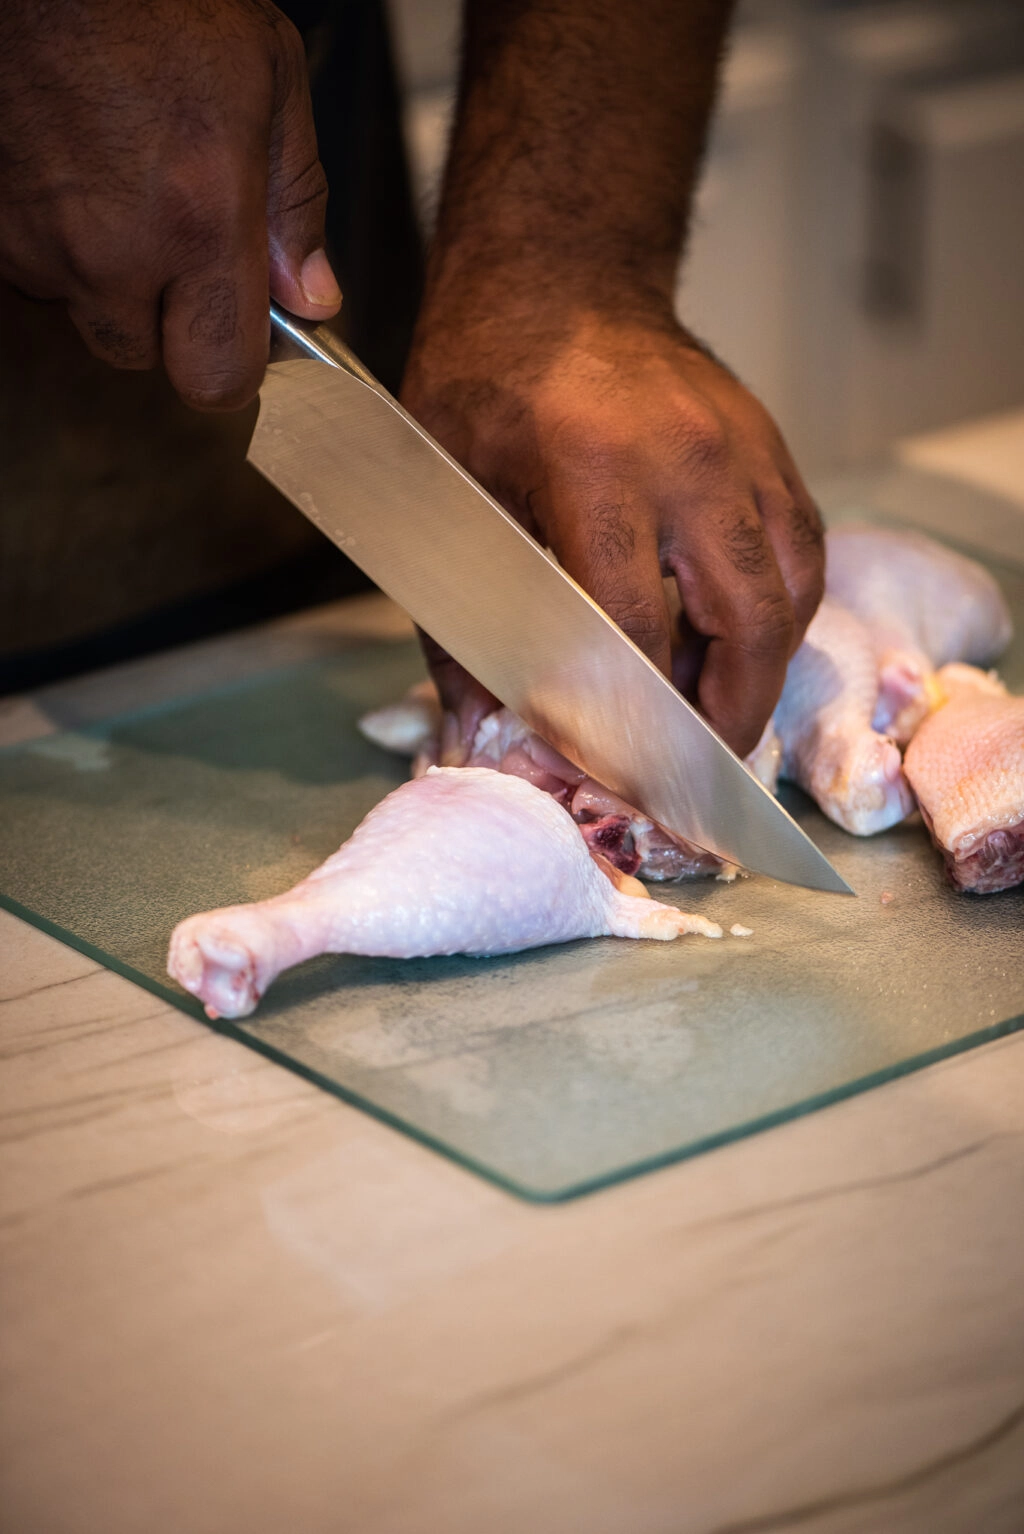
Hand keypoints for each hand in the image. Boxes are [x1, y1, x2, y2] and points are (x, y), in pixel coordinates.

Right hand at [0, 0, 340, 408]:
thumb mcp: (268, 76)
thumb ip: (297, 204)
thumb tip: (310, 297)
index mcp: (198, 217)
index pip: (218, 378)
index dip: (233, 364)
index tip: (241, 332)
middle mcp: (112, 248)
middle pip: (144, 357)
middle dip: (167, 319)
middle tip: (177, 240)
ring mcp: (37, 241)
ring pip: (84, 312)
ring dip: (107, 276)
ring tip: (119, 186)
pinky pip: (33, 269)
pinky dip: (55, 241)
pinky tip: (73, 174)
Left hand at [403, 297, 823, 759]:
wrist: (558, 277)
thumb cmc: (488, 378)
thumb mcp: (444, 490)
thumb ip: (459, 616)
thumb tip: (481, 723)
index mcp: (598, 471)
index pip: (637, 628)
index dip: (628, 714)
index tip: (614, 766)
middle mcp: (691, 462)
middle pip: (745, 620)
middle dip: (728, 713)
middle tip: (698, 767)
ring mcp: (744, 450)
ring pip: (792, 590)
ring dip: (763, 669)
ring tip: (719, 715)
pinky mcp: (770, 448)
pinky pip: (801, 549)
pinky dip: (780, 611)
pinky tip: (740, 640)